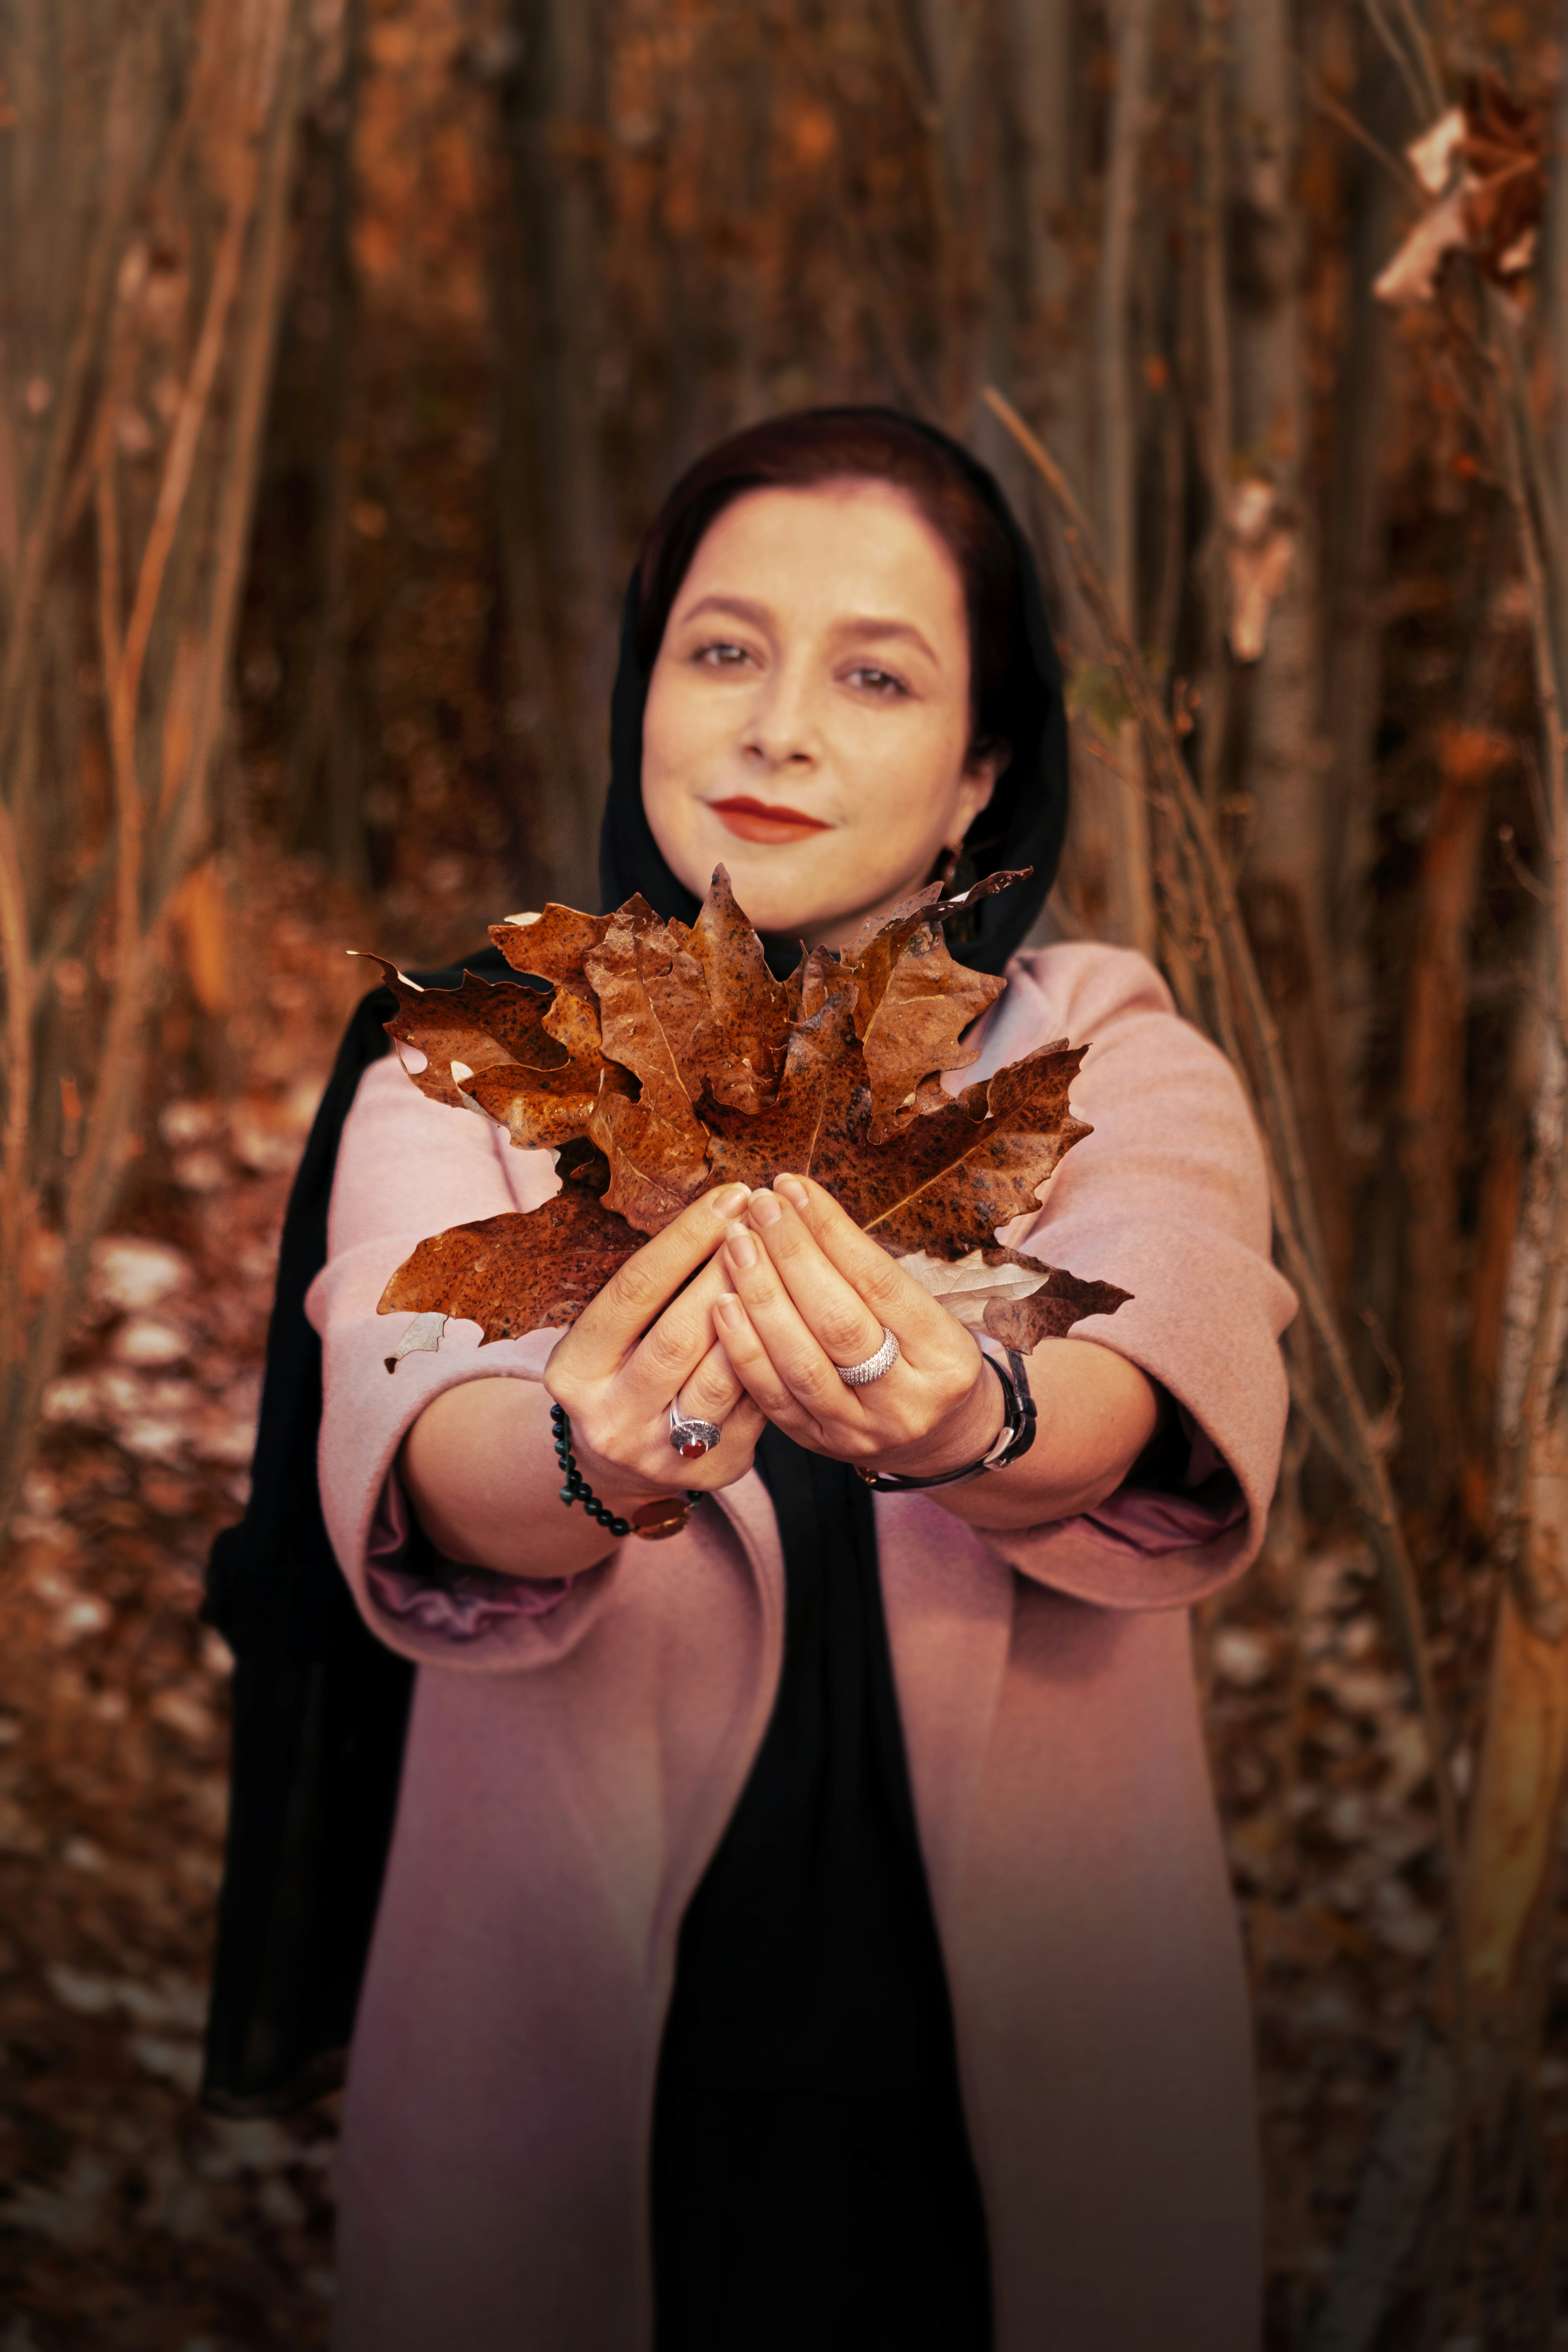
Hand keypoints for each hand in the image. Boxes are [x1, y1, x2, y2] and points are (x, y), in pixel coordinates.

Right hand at [544, 1182, 767, 1509]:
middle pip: (680, 1333)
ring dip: (761, 1312)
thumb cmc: (623, 1369)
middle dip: (730, 1269)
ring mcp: (660, 1453)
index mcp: (575, 1371)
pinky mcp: (712, 1470)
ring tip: (789, 1260)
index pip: (634, 1290)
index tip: (729, 1195)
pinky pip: (756, 1406)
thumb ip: (656, 1291)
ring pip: (724, 1376)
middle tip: (771, 1219)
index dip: (685, 1238)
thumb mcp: (611, 1333)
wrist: (617, 1464)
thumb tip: (727, 1215)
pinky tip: (801, 1316)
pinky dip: (777, 1359)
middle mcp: (611, 1417)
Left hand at [711, 1174, 1004, 1479]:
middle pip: (838, 1322)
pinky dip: (743, 1349)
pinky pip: (772, 1397)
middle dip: (792, 1257)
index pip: (879, 1282)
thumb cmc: (927, 1356)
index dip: (831, 1231)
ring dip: (761, 1296)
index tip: (794, 1188)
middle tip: (760, 1207)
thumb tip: (800, 1208)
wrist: (940, 1439)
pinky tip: (721, 1304)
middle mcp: (905, 1401)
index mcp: (945, 1356)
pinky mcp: (818, 1443)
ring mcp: (858, 1430)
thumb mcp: (926, 1313)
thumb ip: (869, 1274)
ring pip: (799, 1362)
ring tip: (736, 1244)